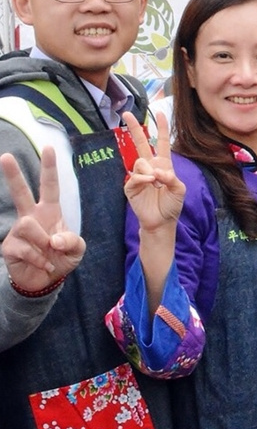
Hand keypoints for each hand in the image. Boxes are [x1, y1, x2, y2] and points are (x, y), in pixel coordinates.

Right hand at [1, 146, 85, 291]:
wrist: (45, 280)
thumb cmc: (61, 258)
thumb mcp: (77, 249)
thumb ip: (72, 241)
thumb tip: (53, 240)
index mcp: (50, 212)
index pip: (50, 186)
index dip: (49, 169)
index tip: (49, 148)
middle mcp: (32, 217)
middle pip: (21, 192)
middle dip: (13, 175)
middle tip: (5, 156)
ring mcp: (18, 231)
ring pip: (27, 225)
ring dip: (42, 242)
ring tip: (48, 254)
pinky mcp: (9, 246)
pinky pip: (24, 248)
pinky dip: (39, 259)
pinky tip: (43, 264)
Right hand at [122, 112, 184, 232]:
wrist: (162, 221)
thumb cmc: (172, 204)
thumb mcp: (179, 189)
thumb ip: (171, 178)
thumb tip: (157, 171)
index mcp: (163, 164)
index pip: (161, 143)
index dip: (161, 128)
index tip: (159, 112)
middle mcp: (150, 167)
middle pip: (140, 143)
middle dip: (134, 128)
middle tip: (126, 113)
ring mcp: (139, 175)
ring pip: (140, 162)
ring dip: (150, 171)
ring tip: (157, 184)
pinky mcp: (130, 186)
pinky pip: (135, 176)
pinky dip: (143, 178)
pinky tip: (150, 183)